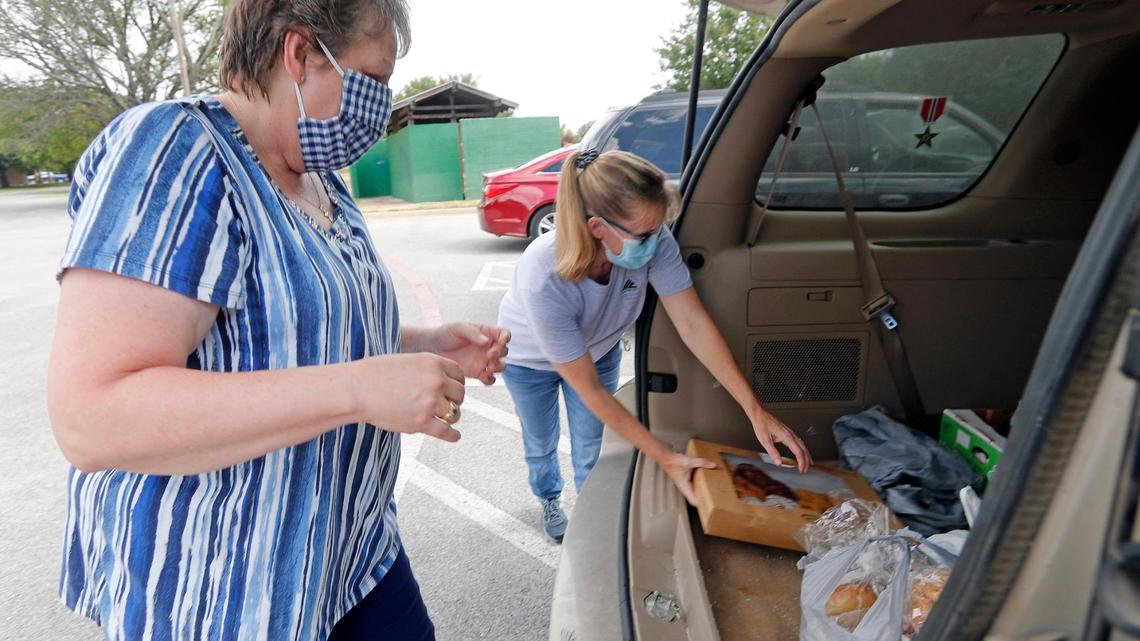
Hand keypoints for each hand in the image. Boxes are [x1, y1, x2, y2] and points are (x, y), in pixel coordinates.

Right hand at [351, 353, 465, 441]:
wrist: (357, 389)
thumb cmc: (375, 374)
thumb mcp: (407, 360)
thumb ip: (426, 369)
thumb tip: (440, 380)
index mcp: (433, 363)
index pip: (459, 374)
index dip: (457, 383)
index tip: (454, 389)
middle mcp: (436, 381)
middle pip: (460, 393)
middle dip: (455, 399)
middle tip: (450, 404)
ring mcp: (430, 402)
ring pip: (454, 413)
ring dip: (452, 417)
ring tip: (448, 419)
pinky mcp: (422, 422)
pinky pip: (446, 431)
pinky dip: (452, 435)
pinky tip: (454, 436)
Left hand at [429, 322, 510, 384]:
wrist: (432, 348)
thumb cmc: (445, 334)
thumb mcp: (458, 327)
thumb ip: (473, 333)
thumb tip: (486, 341)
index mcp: (486, 333)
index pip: (503, 334)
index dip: (505, 338)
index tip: (501, 341)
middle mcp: (487, 347)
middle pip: (504, 351)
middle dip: (500, 354)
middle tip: (489, 355)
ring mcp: (483, 361)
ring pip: (500, 366)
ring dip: (498, 367)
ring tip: (488, 367)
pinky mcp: (477, 373)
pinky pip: (489, 378)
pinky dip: (490, 379)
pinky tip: (484, 377)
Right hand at [660, 451, 717, 505]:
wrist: (665, 457)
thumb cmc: (672, 462)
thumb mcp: (688, 462)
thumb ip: (701, 462)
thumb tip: (712, 465)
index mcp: (684, 486)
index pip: (693, 500)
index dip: (700, 504)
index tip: (708, 505)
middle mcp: (685, 485)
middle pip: (696, 495)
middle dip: (703, 496)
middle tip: (713, 497)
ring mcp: (685, 481)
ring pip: (696, 488)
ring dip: (702, 488)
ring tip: (712, 488)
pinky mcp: (686, 476)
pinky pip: (695, 481)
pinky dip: (701, 480)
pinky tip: (706, 476)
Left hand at [752, 410, 812, 472]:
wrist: (760, 415)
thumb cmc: (762, 425)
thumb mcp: (765, 441)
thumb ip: (773, 452)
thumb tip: (778, 462)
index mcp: (787, 437)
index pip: (799, 452)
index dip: (801, 462)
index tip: (802, 470)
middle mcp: (791, 434)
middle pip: (803, 449)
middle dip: (806, 460)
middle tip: (806, 470)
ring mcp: (790, 433)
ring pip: (802, 445)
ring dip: (806, 455)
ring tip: (808, 463)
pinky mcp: (788, 432)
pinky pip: (799, 442)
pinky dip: (802, 449)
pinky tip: (801, 452)